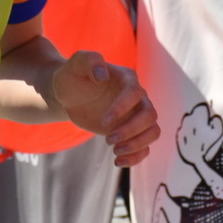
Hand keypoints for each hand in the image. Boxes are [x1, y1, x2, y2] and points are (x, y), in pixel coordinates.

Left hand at [52, 51, 158, 166]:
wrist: (70, 95)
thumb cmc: (72, 77)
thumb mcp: (75, 65)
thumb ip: (89, 60)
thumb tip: (103, 74)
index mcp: (126, 79)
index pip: (134, 93)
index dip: (122, 109)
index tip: (103, 121)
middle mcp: (137, 97)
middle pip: (149, 115)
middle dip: (131, 130)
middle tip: (108, 140)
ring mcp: (136, 115)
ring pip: (153, 131)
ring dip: (138, 144)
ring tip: (116, 153)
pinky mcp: (131, 130)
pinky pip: (145, 145)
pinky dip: (136, 156)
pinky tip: (118, 161)